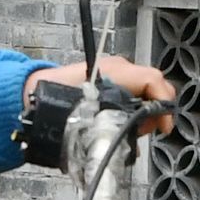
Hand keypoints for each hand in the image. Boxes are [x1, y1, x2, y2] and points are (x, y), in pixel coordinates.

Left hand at [34, 58, 181, 140]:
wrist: (35, 94)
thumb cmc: (58, 103)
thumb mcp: (92, 118)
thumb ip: (120, 123)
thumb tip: (140, 132)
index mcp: (115, 71)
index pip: (152, 80)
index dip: (164, 103)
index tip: (164, 126)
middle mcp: (117, 67)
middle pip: (152, 85)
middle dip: (155, 109)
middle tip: (145, 131)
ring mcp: (114, 71)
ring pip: (143, 90)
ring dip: (144, 111)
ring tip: (130, 130)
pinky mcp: (108, 79)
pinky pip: (131, 91)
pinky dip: (133, 108)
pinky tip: (121, 122)